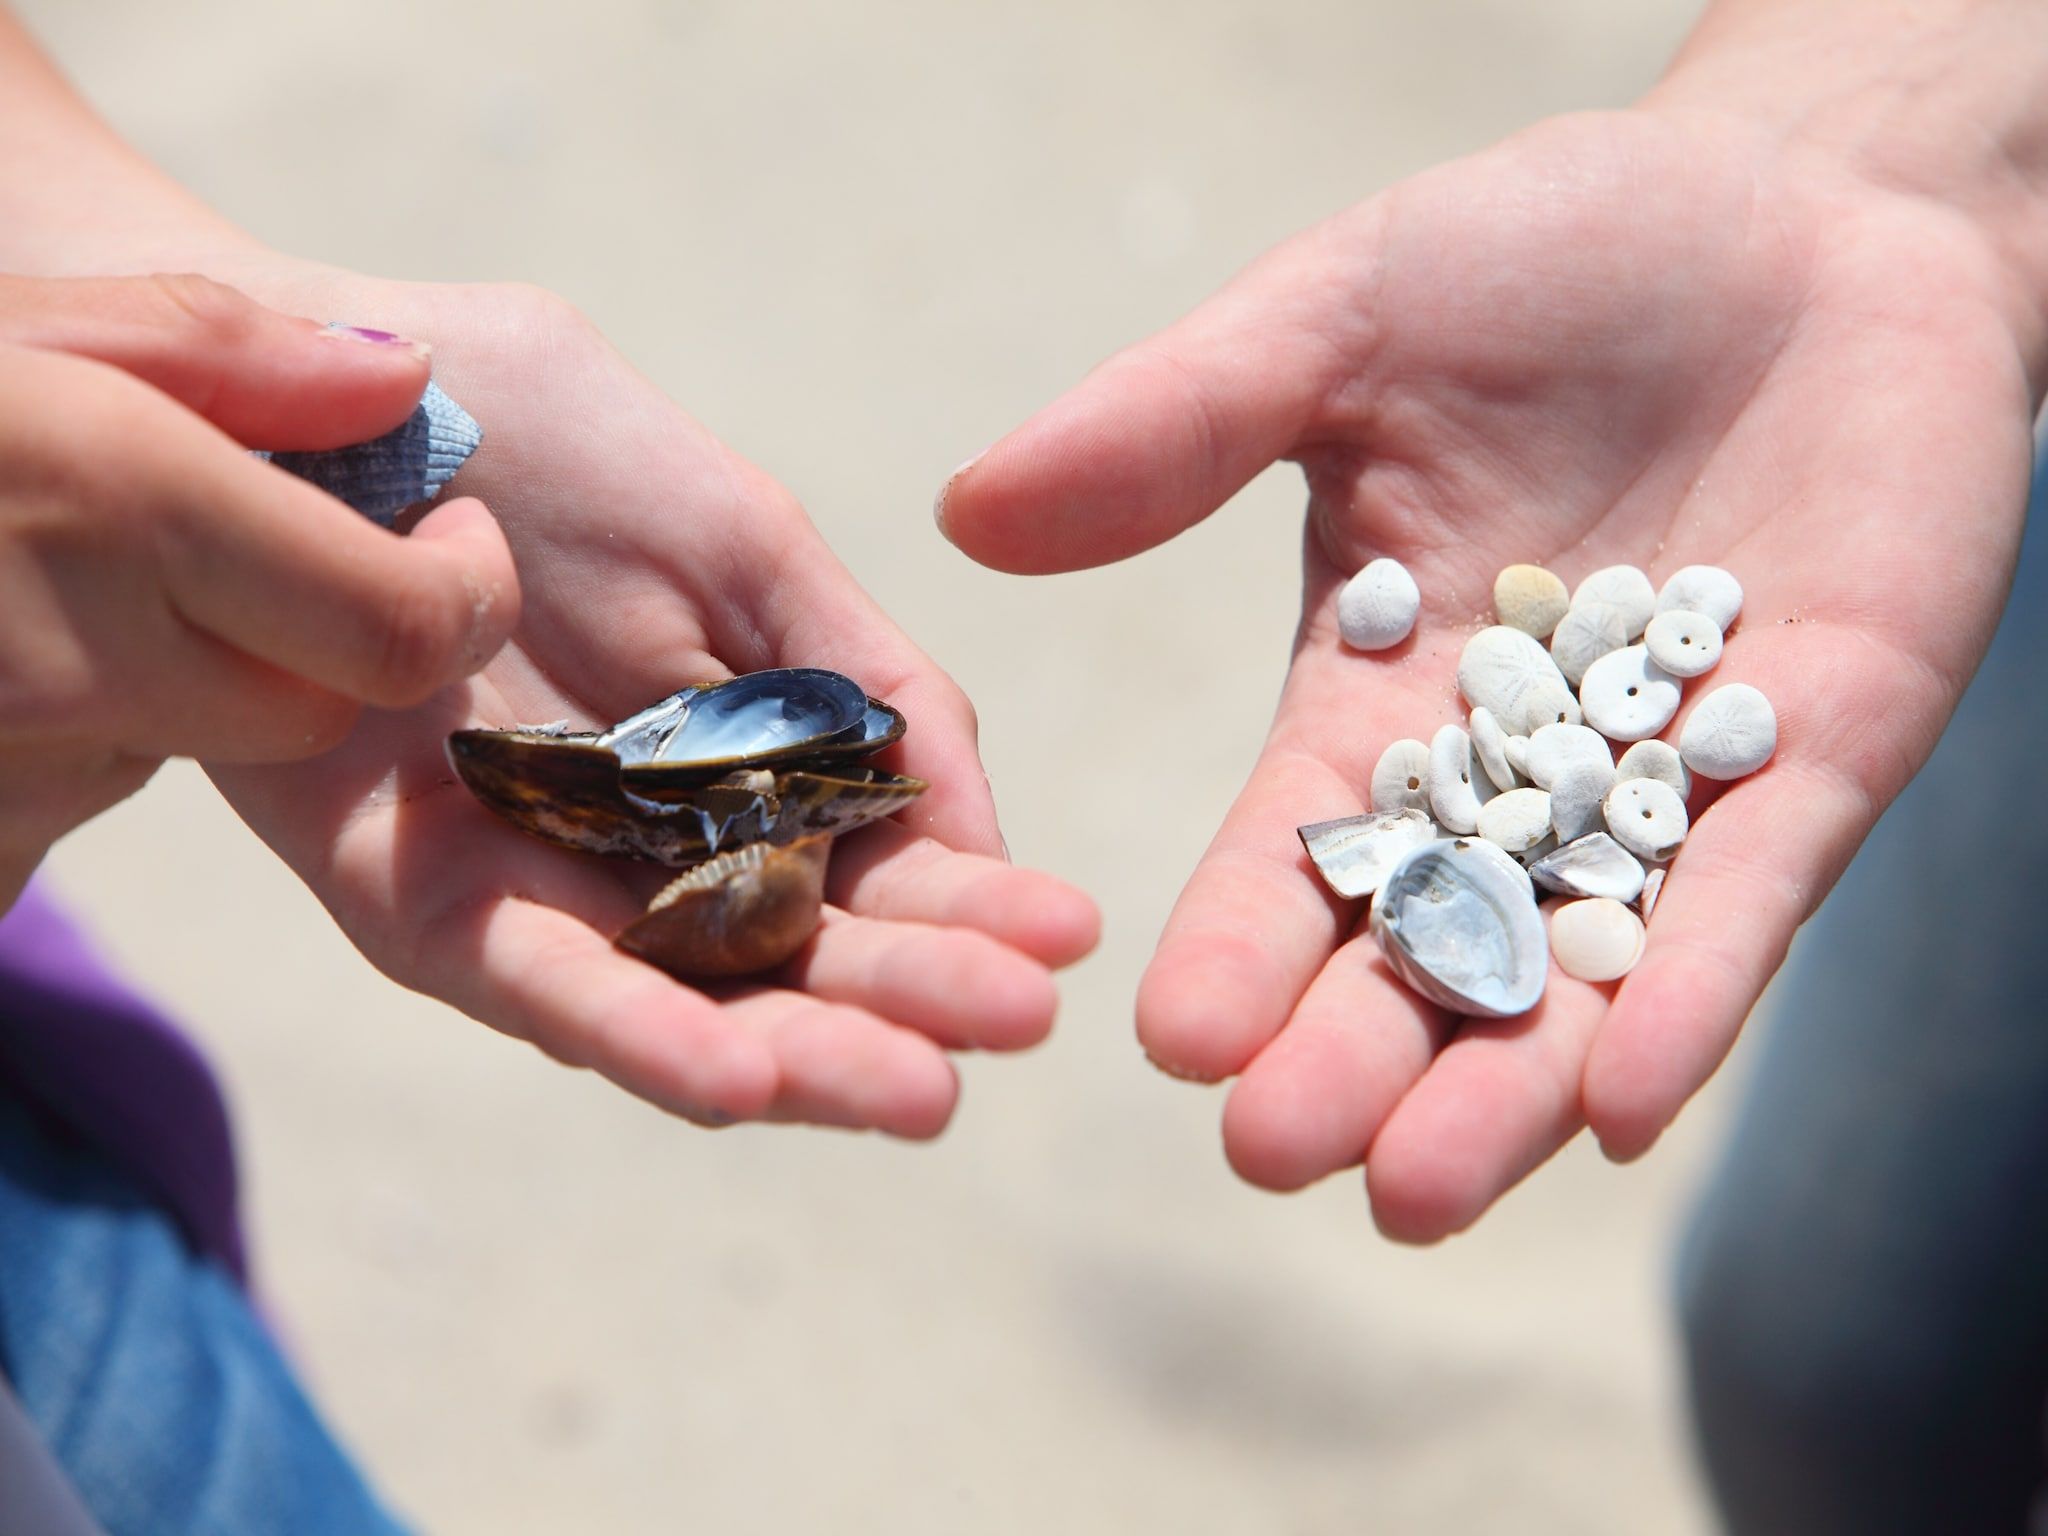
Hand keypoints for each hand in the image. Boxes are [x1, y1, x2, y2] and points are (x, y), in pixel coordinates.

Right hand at [0, 273, 516, 909]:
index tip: (445, 545)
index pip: (410, 634)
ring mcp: (8, 774)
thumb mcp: (24, 322)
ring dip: (158, 680)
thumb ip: (237, 355)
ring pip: (185, 747)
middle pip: (320, 710)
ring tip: (22, 582)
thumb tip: (411, 386)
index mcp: (120, 510)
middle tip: (206, 545)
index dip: (458, 597)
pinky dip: (51, 735)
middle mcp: (75, 667)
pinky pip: (63, 797)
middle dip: (312, 637)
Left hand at [206, 266, 1099, 1137]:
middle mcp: (663, 859)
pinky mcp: (421, 907)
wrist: (334, 404)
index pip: (883, 872)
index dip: (975, 909)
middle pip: (802, 962)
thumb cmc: (552, 446)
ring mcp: (549, 894)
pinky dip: (633, 1034)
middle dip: (913, 1000)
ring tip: (919, 1094)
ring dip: (804, 1057)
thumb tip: (974, 836)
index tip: (1069, 936)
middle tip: (1021, 1028)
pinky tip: (736, 1078)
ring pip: (691, 1008)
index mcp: (756, 777)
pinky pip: (535, 987)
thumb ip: (865, 682)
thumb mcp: (749, 542)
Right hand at [937, 103, 2037, 1234]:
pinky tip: (1624, 1102)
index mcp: (1383, 685)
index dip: (1238, 940)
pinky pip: (1751, 901)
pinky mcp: (1822, 758)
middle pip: (1423, 940)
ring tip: (1418, 1194)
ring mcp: (1667, 775)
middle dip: (1355, 1053)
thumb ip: (1172, 425)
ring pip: (1577, 966)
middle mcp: (1514, 765)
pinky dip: (1691, 998)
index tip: (1169, 1040)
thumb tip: (968, 516)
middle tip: (1283, 1156)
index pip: (1297, 840)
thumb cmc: (1561, 249)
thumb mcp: (1343, 319)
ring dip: (1504, 1084)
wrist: (1809, 208)